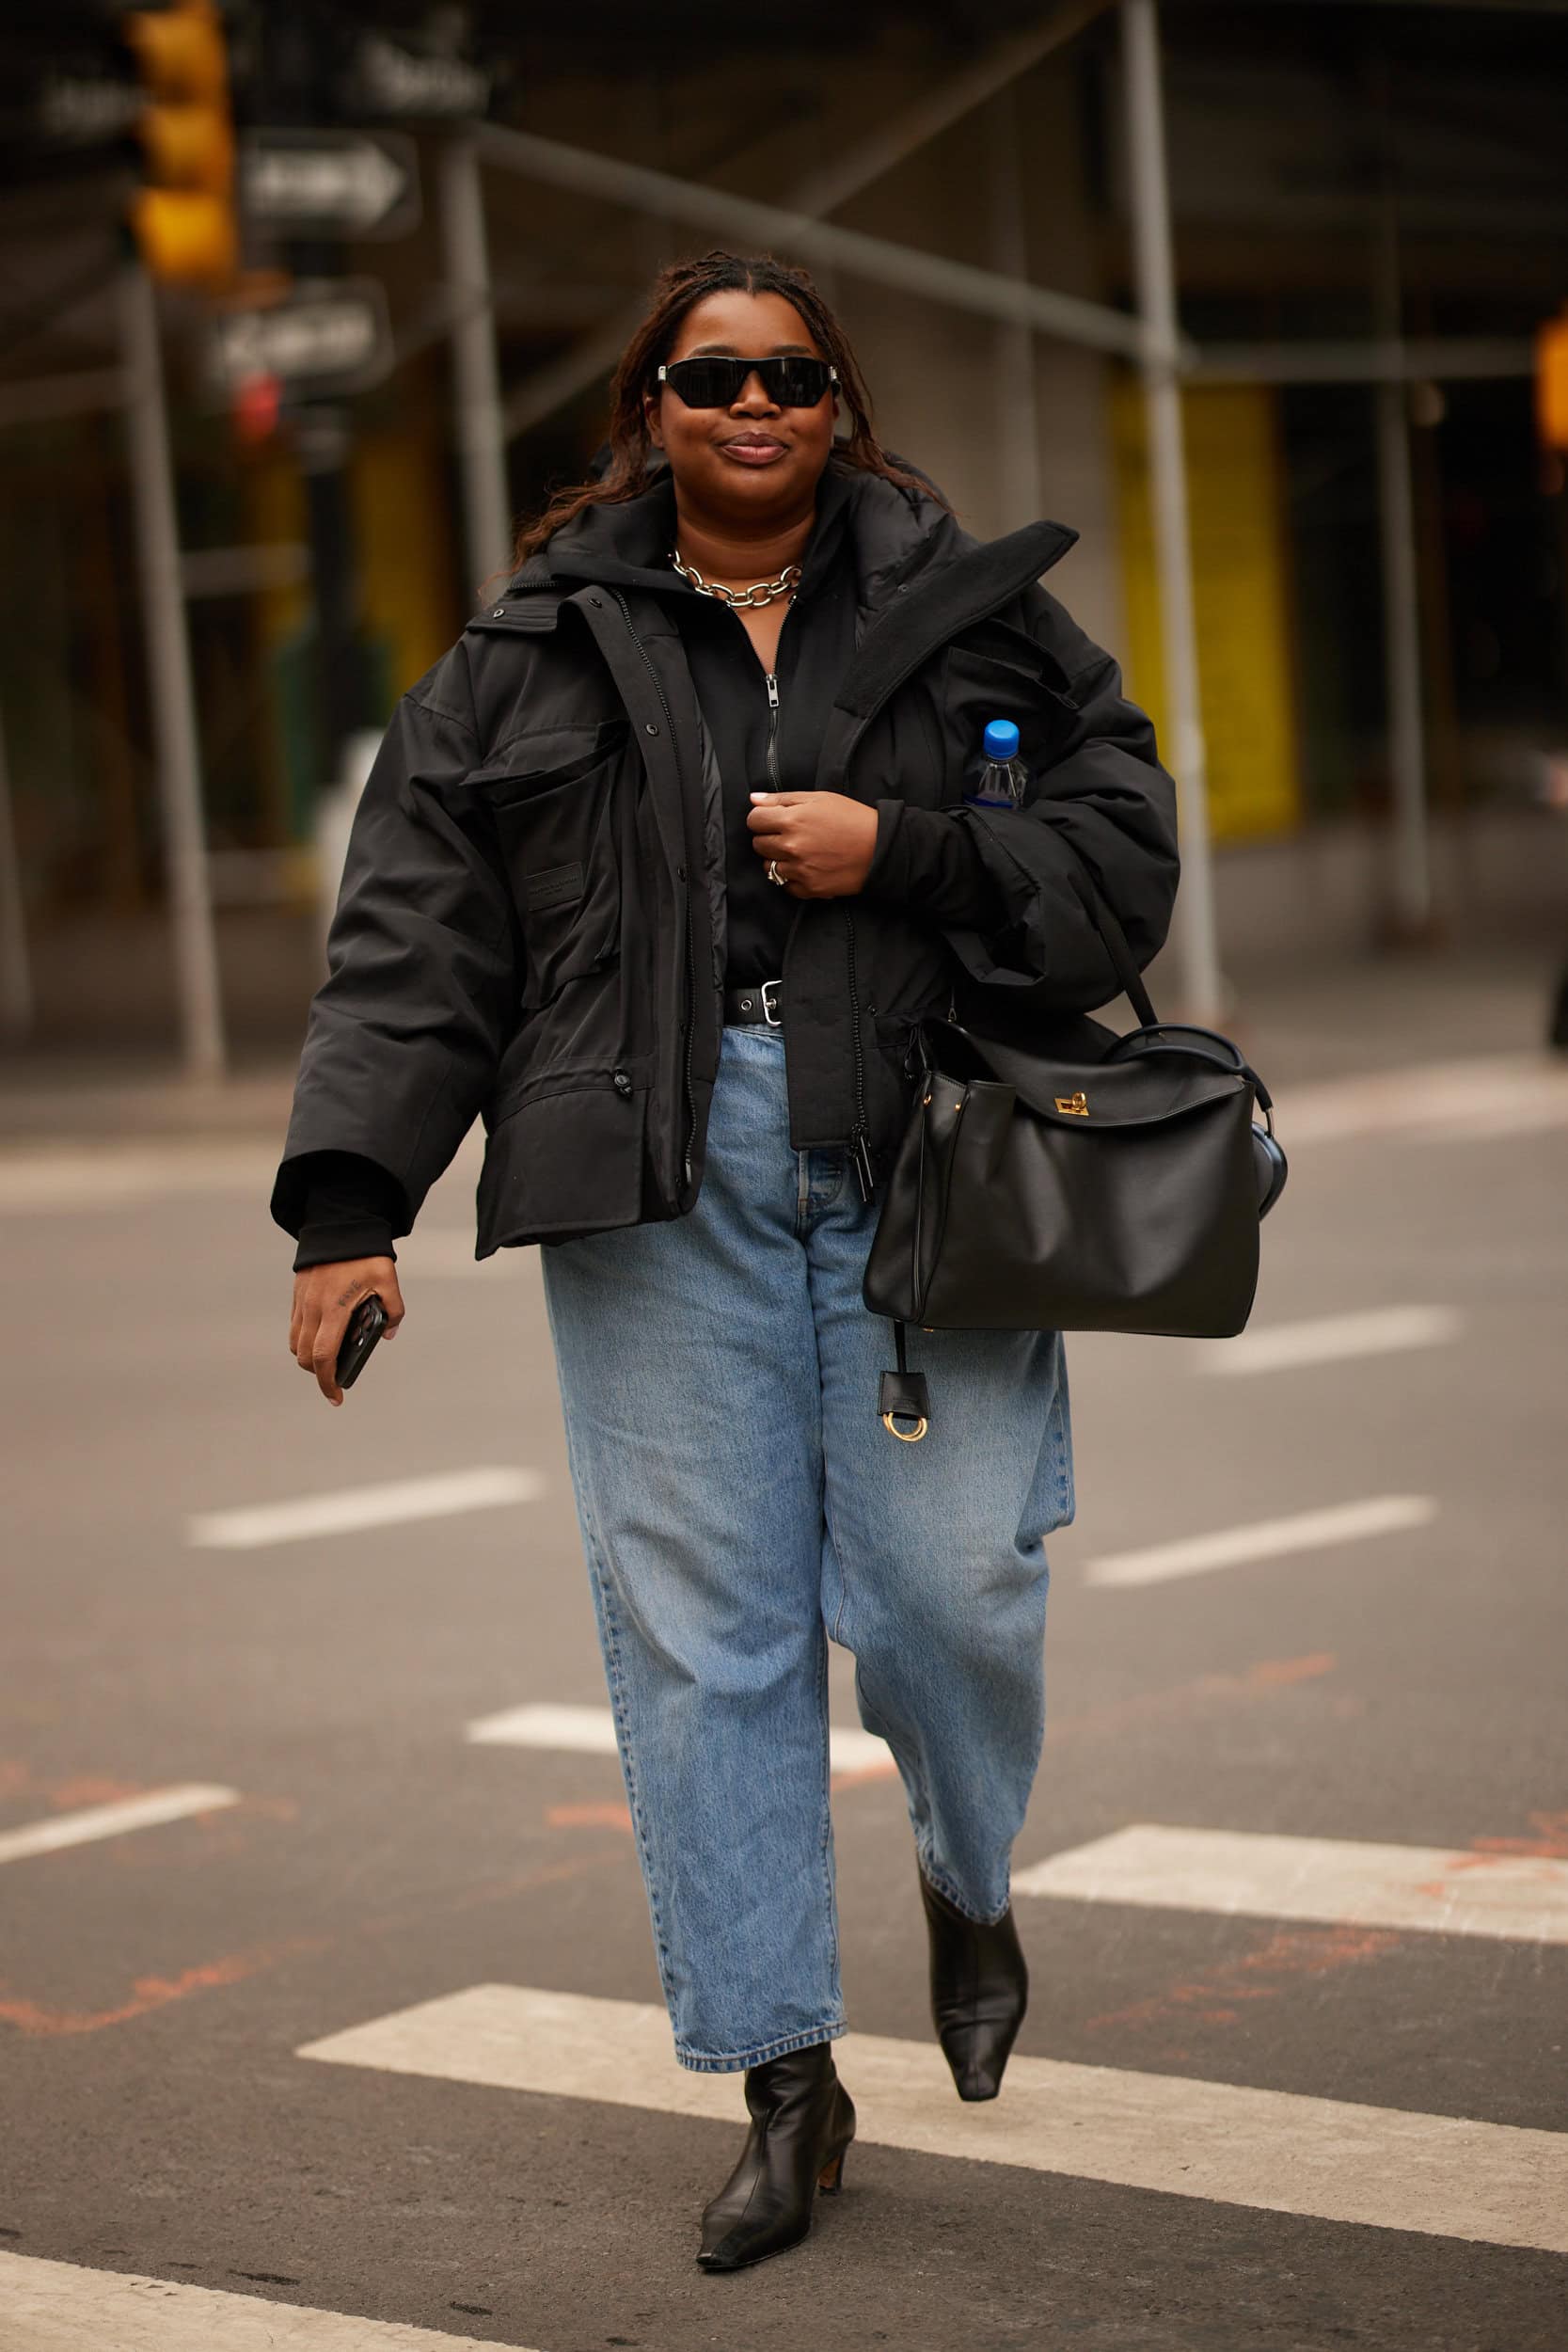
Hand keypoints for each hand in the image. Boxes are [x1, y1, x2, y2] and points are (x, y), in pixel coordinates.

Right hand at [289, 1256, 404, 1406]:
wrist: (339, 1225)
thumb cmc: (365, 1254)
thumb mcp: (388, 1280)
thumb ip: (393, 1310)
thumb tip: (387, 1335)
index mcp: (334, 1309)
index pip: (323, 1356)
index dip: (327, 1381)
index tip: (336, 1397)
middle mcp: (312, 1309)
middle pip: (304, 1357)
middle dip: (318, 1374)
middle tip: (336, 1379)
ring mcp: (302, 1302)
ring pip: (296, 1344)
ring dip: (309, 1357)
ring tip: (329, 1359)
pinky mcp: (297, 1295)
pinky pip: (295, 1327)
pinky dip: (304, 1340)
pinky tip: (324, 1336)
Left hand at [746, 791, 878, 897]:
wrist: (880, 848)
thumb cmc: (852, 818)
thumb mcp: (819, 798)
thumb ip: (782, 799)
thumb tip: (754, 799)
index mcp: (792, 820)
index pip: (754, 820)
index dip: (762, 818)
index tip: (773, 819)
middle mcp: (792, 846)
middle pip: (758, 844)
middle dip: (769, 837)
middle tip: (789, 834)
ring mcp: (799, 870)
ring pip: (769, 867)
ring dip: (778, 859)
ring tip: (799, 852)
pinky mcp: (809, 888)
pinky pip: (785, 885)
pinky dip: (791, 878)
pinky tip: (806, 867)